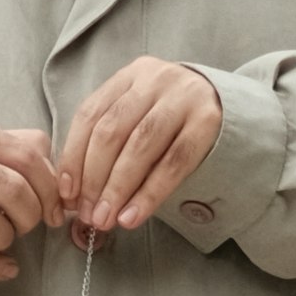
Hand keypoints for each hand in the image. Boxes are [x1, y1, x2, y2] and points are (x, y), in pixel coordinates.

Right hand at [0, 115, 63, 281]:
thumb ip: (20, 149)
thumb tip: (61, 178)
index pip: (24, 158)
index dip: (49, 188)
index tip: (54, 210)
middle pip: (12, 191)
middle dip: (31, 216)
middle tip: (28, 225)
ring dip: (9, 239)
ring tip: (5, 238)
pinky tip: (5, 267)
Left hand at [61, 57, 224, 239]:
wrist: (229, 105)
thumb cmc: (171, 119)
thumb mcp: (140, 113)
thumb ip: (109, 141)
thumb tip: (75, 194)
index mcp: (130, 75)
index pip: (90, 115)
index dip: (73, 156)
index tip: (66, 194)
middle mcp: (155, 80)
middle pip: (111, 131)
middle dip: (93, 178)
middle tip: (87, 214)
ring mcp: (183, 98)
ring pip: (140, 146)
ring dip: (117, 188)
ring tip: (106, 219)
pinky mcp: (208, 122)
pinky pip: (173, 163)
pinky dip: (149, 194)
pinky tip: (133, 216)